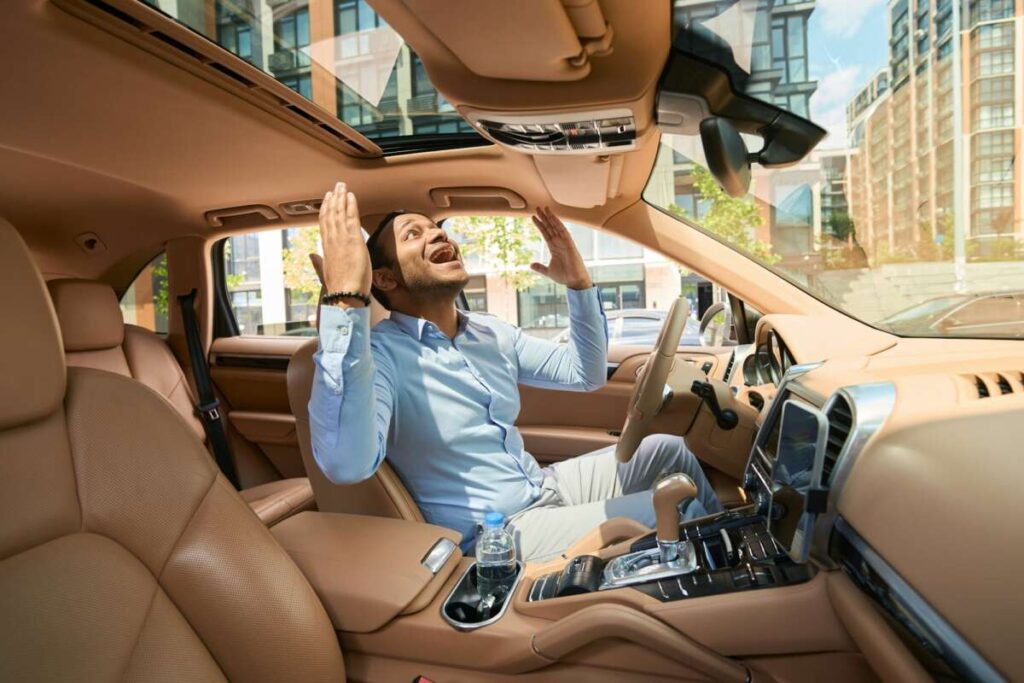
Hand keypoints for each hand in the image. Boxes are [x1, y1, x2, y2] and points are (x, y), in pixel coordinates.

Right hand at [318, 182, 370, 305]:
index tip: (327, 200)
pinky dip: (350, 205)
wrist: (345, 294)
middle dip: (333, 199)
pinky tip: (350, 196)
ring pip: (339, 213)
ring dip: (341, 198)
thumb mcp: (325, 273)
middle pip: (330, 215)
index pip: (324, 224)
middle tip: (335, 187)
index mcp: (326, 248)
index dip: (326, 210)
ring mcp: (341, 239)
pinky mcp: (353, 240)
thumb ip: (318, 263)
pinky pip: (351, 217)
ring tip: (342, 186)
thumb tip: (312, 256)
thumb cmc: (338, 288)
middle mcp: (332, 240)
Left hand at [530, 207, 592, 289]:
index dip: (540, 225)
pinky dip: (558, 224)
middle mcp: (559, 243)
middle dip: (544, 218)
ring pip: (556, 227)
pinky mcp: (570, 244)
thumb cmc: (564, 276)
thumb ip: (540, 267)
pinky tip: (554, 217)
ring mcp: (565, 243)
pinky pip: (564, 232)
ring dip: (550, 218)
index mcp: (554, 248)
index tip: (533, 217)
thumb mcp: (548, 271)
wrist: (574, 281)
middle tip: (537, 208)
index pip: (545, 233)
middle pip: (550, 227)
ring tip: (544, 208)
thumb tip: (531, 265)